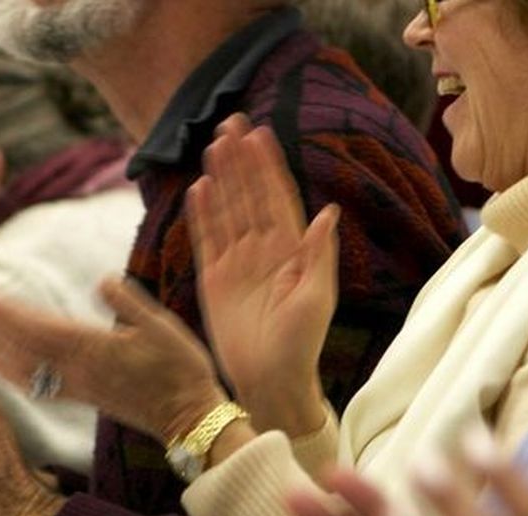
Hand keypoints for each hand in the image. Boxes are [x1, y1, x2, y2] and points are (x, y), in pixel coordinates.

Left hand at [0, 279, 226, 444]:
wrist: (190, 417)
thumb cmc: (181, 369)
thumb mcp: (162, 326)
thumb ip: (129, 303)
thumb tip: (102, 280)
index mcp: (92, 347)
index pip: (35, 326)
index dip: (3, 311)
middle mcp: (77, 369)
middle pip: (20, 343)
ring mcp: (78, 385)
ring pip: (24, 362)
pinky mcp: (84, 396)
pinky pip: (36, 383)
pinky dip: (9, 372)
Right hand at [188, 114, 337, 435]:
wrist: (271, 380)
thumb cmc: (303, 343)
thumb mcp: (317, 297)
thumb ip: (318, 254)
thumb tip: (330, 212)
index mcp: (293, 250)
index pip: (278, 198)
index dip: (269, 166)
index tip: (259, 134)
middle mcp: (265, 251)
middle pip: (250, 196)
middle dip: (241, 161)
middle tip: (230, 124)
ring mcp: (238, 264)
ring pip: (227, 211)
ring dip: (221, 179)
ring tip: (213, 146)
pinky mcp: (215, 280)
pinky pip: (207, 239)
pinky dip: (202, 215)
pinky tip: (198, 188)